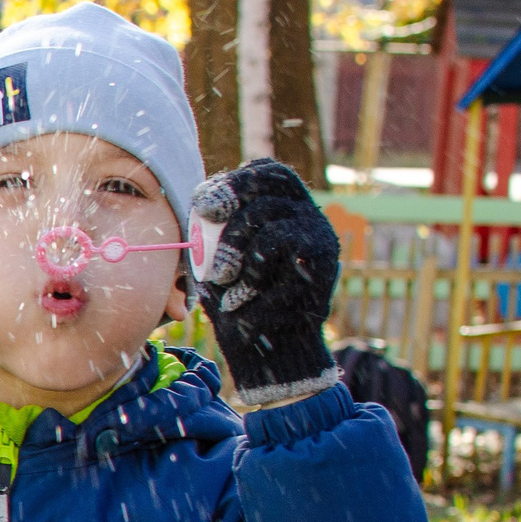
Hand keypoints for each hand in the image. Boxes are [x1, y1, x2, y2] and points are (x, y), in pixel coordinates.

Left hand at [188, 158, 341, 404]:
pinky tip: (239, 300)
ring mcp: (319, 234)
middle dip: (230, 200)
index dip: (232, 180)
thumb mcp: (216, 260)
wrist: (269, 350)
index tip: (202, 204)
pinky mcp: (322, 260)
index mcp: (284, 208)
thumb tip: (198, 202)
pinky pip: (275, 249)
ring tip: (222, 279)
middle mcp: (308, 214)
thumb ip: (211, 231)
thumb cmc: (238, 300)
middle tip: (206, 220)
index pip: (265, 171)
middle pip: (270, 182)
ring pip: (266, 216)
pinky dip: (249, 276)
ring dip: (232, 248)